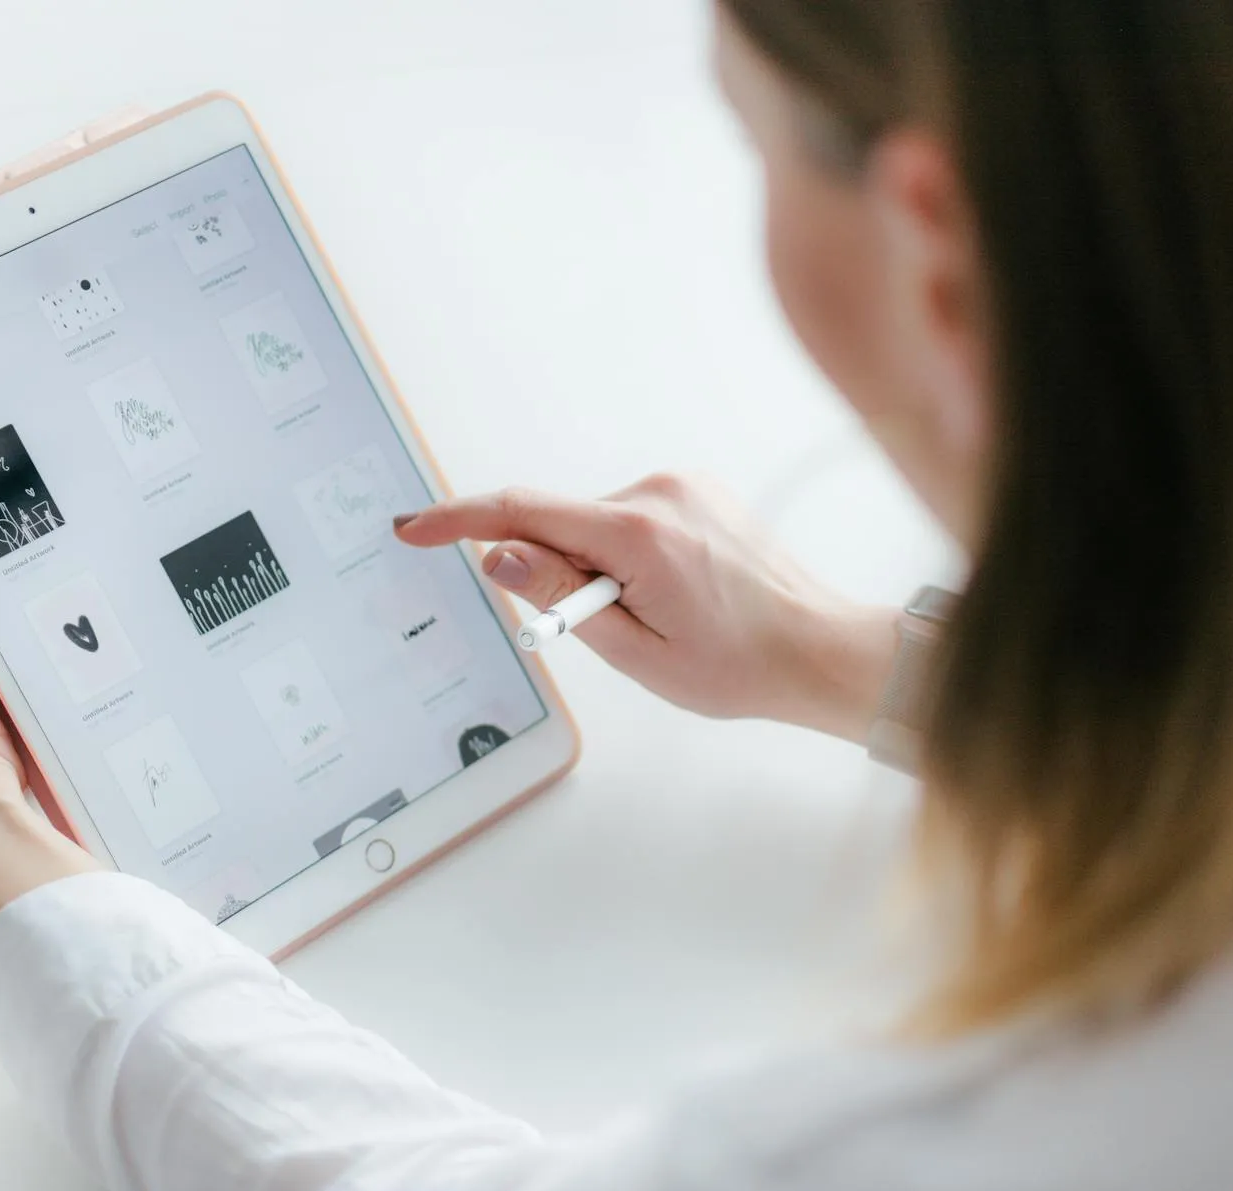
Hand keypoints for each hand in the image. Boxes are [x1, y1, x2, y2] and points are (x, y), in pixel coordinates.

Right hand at [394, 473, 899, 741]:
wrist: (817, 648)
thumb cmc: (737, 664)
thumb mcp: (634, 650)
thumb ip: (560, 598)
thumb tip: (500, 555)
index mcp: (639, 534)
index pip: (522, 512)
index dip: (459, 520)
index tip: (415, 528)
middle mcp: (657, 493)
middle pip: (557, 521)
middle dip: (554, 571)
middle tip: (606, 628)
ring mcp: (679, 485)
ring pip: (592, 523)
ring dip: (594, 566)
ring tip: (655, 616)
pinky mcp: (692, 489)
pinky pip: (626, 517)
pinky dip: (623, 553)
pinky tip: (670, 592)